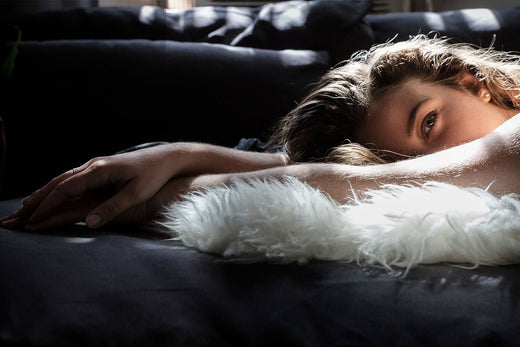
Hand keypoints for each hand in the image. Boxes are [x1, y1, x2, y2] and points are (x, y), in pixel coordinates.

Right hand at [1, 144, 178, 229]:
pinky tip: (53, 194)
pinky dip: (58, 188)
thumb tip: (89, 222)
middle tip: (18, 214)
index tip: (32, 218)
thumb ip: (113, 208)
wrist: (166, 157)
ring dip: (45, 192)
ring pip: (64, 179)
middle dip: (37, 199)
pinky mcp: (101, 168)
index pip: (66, 188)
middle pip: (58, 182)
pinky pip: (73, 178)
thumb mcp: (136, 194)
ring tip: (27, 205)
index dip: (48, 204)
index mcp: (99, 171)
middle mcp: (94, 165)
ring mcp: (96, 165)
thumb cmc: (153, 175)